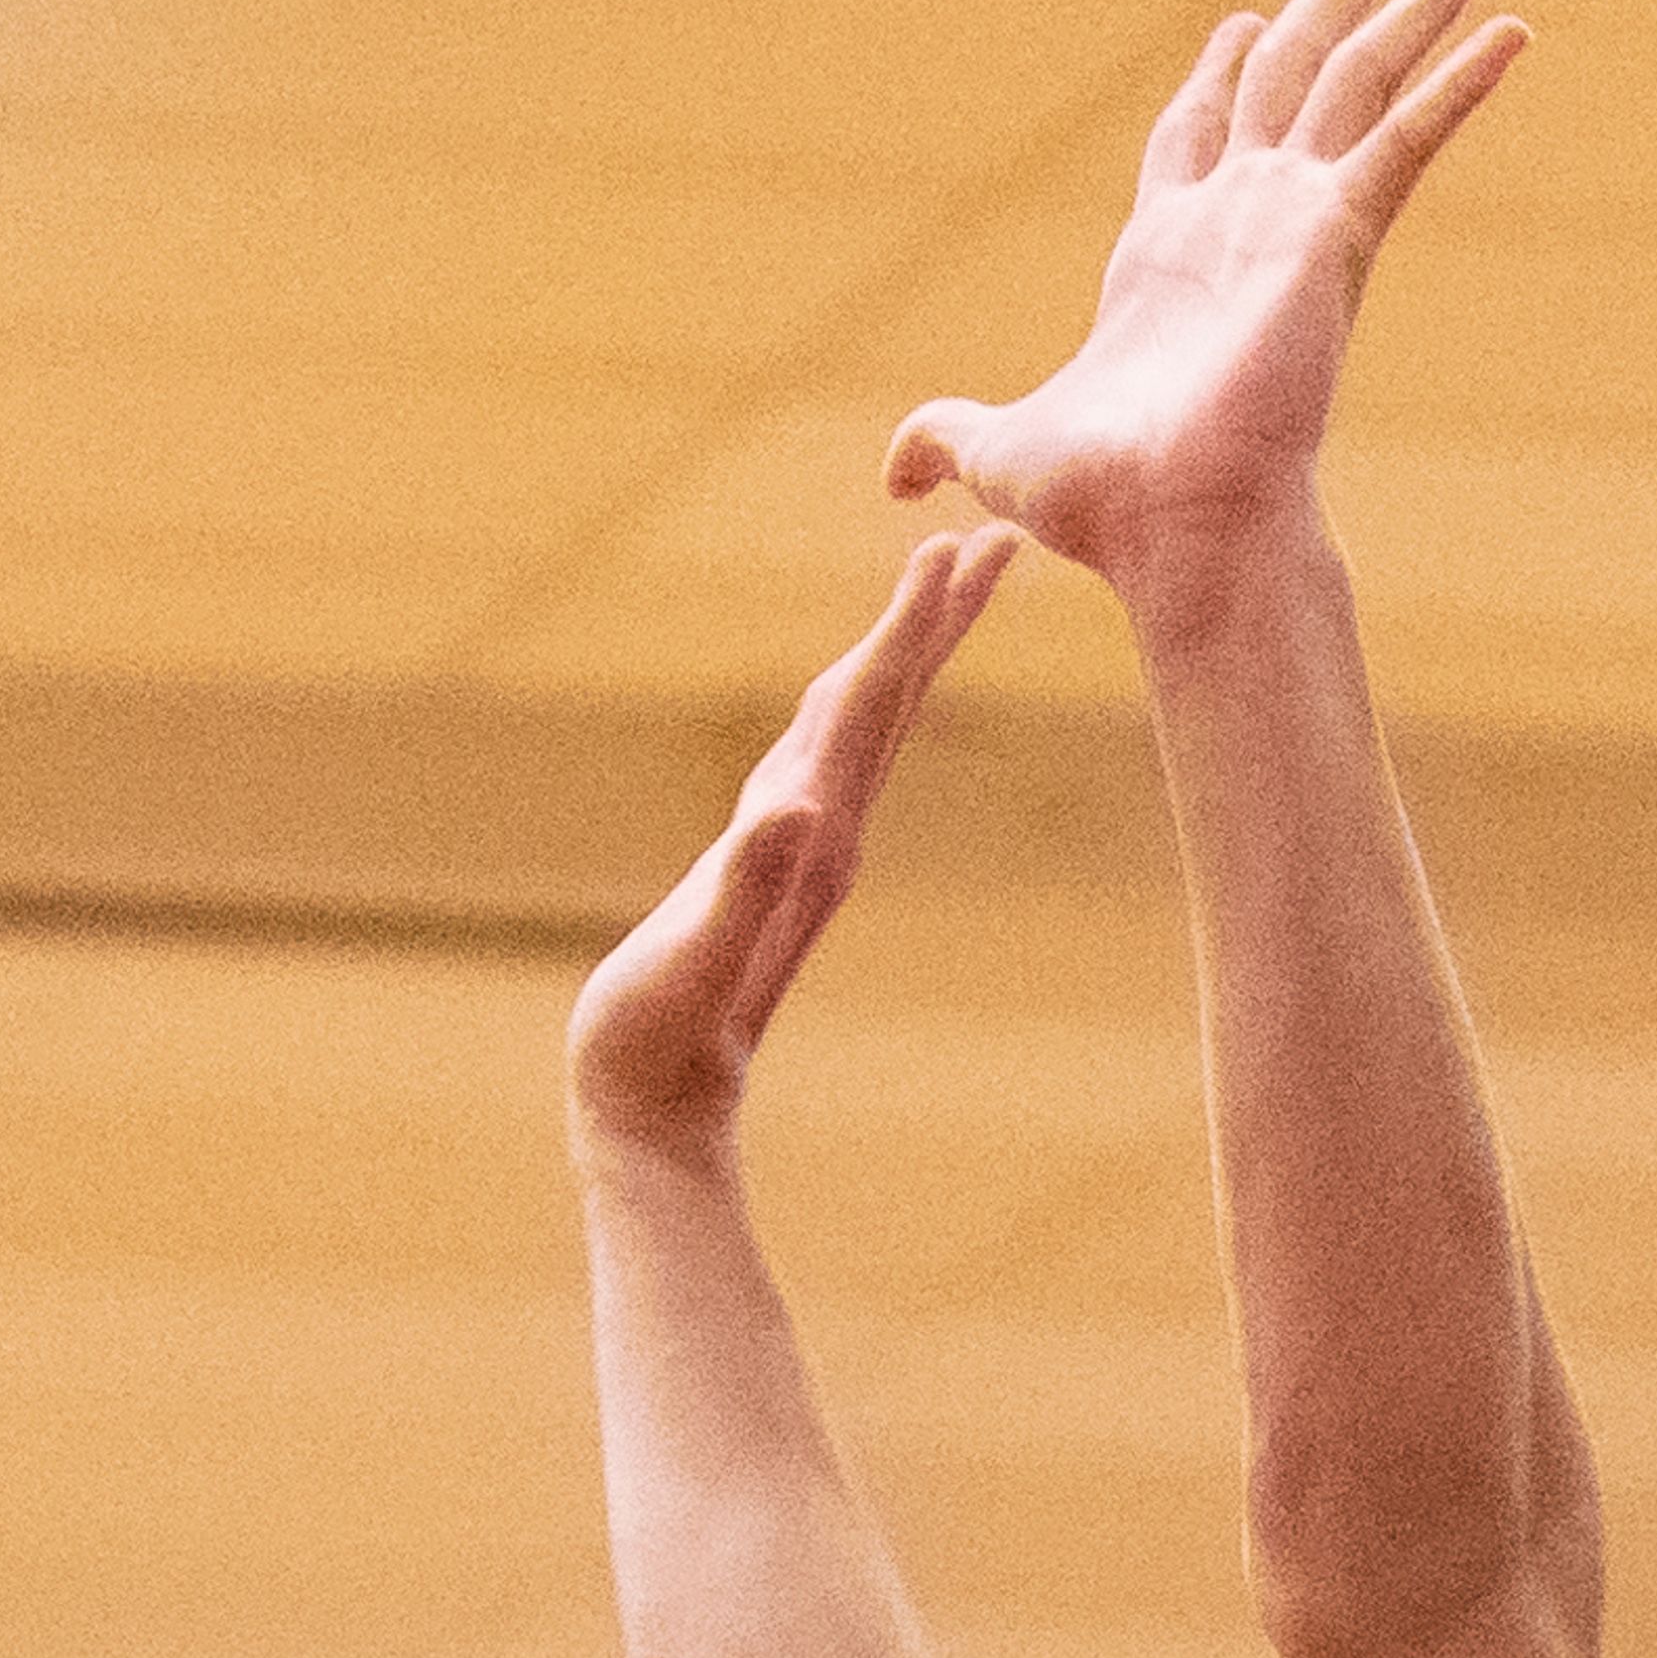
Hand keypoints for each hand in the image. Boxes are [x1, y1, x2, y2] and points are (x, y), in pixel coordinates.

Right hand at [566, 529, 1015, 1160]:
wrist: (657, 1118)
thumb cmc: (658, 1046)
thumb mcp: (693, 964)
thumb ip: (744, 888)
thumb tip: (794, 812)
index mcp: (808, 839)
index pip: (866, 715)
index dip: (905, 630)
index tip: (953, 552)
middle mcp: (821, 837)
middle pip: (891, 708)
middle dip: (939, 621)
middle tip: (999, 539)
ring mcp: (803, 854)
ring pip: (867, 731)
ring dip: (906, 655)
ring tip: (942, 587)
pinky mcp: (777, 870)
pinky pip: (829, 765)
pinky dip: (852, 709)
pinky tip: (854, 692)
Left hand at [885, 0, 1521, 605]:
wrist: (1176, 530)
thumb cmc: (1100, 507)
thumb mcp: (995, 450)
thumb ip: (944, 437)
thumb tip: (889, 477)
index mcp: (1166, 252)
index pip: (1198, 130)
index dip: (1219, 72)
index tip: (1245, 21)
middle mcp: (1240, 222)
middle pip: (1292, 75)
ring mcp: (1295, 223)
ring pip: (1362, 79)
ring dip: (1419, 7)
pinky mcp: (1339, 237)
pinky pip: (1410, 137)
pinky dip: (1463, 84)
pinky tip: (1515, 31)